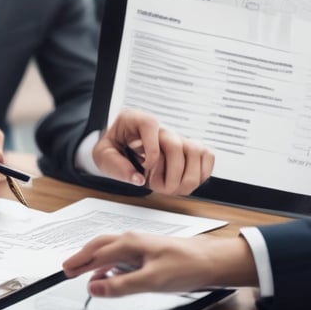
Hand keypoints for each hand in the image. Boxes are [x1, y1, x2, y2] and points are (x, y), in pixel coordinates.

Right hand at [62, 232, 257, 296]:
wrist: (210, 261)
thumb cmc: (185, 266)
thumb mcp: (150, 281)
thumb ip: (120, 285)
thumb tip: (95, 286)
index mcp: (129, 243)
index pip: (97, 254)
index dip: (80, 264)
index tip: (66, 272)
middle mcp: (132, 240)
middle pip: (98, 246)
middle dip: (82, 257)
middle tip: (67, 268)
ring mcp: (139, 244)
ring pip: (109, 249)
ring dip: (94, 259)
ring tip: (83, 271)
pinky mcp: (147, 251)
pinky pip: (120, 254)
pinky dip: (109, 263)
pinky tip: (110, 272)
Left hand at [92, 109, 213, 194]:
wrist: (122, 147)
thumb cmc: (114, 148)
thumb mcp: (103, 156)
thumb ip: (116, 166)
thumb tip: (138, 179)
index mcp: (135, 120)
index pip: (149, 124)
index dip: (151, 150)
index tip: (145, 168)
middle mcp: (160, 127)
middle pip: (176, 143)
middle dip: (171, 173)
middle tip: (160, 188)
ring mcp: (178, 136)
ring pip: (196, 150)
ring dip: (188, 177)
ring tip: (172, 189)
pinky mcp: (190, 148)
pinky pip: (207, 156)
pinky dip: (201, 174)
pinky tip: (185, 182)